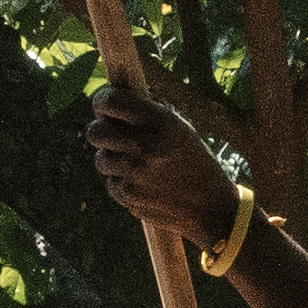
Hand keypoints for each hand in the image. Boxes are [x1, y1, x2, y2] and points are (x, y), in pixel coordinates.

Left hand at [88, 84, 242, 246]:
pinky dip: (122, 183)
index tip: (102, 105)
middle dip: (100, 130)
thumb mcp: (180, 129)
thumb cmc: (193, 161)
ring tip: (134, 163)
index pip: (113, 101)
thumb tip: (109, 103)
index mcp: (163, 123)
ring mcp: (135, 173)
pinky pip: (111, 183)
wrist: (211, 207)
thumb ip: (147, 115)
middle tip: (109, 133)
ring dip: (112, 159)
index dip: (102, 101)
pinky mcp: (129, 196)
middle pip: (96, 131)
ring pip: (101, 159)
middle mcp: (147, 146)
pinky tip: (143, 184)